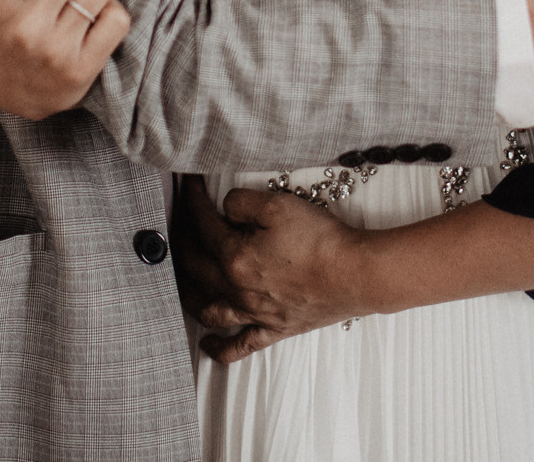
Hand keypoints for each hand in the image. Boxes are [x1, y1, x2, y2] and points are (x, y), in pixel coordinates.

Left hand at [176, 176, 370, 363]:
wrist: (356, 273)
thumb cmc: (320, 240)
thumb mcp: (278, 205)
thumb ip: (242, 202)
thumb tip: (226, 208)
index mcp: (235, 257)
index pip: (203, 225)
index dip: (192, 200)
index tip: (187, 184)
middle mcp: (238, 289)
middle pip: (195, 266)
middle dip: (181, 241)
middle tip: (177, 224)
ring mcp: (255, 312)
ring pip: (208, 309)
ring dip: (188, 295)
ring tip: (179, 283)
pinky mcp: (274, 328)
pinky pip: (240, 345)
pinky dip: (219, 348)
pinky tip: (208, 346)